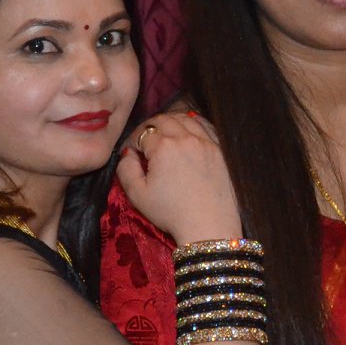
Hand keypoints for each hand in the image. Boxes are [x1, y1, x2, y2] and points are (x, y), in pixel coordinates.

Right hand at [115, 110, 241, 245]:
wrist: (209, 226)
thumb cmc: (171, 213)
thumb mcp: (138, 195)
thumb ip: (126, 170)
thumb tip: (127, 154)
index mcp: (163, 147)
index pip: (142, 132)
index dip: (132, 141)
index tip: (131, 153)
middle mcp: (185, 138)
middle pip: (164, 120)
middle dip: (150, 128)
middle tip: (145, 142)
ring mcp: (205, 142)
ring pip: (185, 118)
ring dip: (171, 122)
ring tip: (165, 135)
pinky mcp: (219, 149)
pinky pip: (205, 127)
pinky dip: (193, 125)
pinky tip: (188, 133)